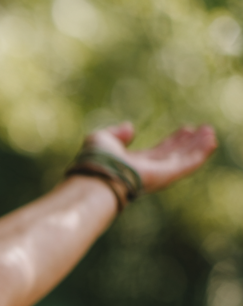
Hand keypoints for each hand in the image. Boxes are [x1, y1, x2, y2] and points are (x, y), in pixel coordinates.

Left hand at [85, 121, 217, 193]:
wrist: (96, 177)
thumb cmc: (95, 161)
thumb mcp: (101, 140)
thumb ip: (116, 133)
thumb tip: (131, 128)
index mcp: (133, 164)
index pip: (157, 153)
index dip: (172, 141)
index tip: (185, 130)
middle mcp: (146, 172)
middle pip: (173, 156)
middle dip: (188, 144)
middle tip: (204, 130)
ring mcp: (157, 175)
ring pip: (182, 160)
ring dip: (198, 147)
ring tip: (211, 134)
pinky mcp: (164, 176)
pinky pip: (186, 165)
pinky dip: (199, 154)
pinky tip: (211, 143)